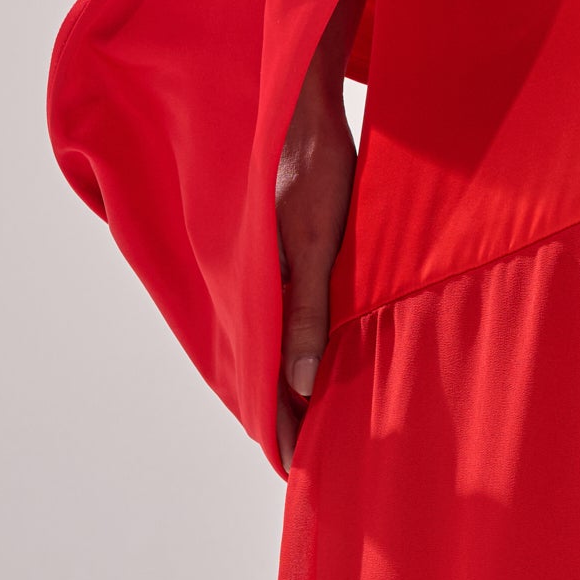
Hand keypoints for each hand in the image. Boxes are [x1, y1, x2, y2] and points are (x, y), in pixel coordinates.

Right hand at [273, 67, 354, 473]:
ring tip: (319, 424)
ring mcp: (271, 270)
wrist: (302, 108)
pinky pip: (291, 312)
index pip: (263, 378)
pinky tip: (323, 358)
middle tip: (312, 462)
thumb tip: (304, 385)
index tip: (293, 471)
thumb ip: (308, 309)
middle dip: (285, 411)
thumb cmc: (314, 168)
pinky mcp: (287, 252)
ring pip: (278, 342)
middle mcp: (257, 286)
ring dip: (294, 380)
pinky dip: (302, 343)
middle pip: (267, 366)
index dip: (278, 424)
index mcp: (256, 289)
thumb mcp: (315, 240)